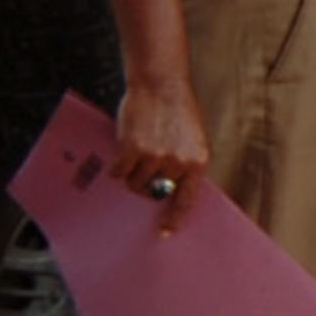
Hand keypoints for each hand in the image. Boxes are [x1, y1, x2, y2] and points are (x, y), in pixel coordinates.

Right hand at [116, 80, 214, 232]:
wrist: (161, 83)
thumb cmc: (177, 110)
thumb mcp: (193, 140)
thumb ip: (185, 164)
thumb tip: (168, 190)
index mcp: (198, 163)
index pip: (186, 201)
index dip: (174, 219)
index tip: (164, 232)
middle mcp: (178, 164)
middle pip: (155, 193)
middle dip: (147, 185)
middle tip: (143, 168)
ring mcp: (156, 158)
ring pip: (135, 183)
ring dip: (131, 173)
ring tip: (135, 152)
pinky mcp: (133, 150)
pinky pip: (119, 172)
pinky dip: (118, 166)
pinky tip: (123, 150)